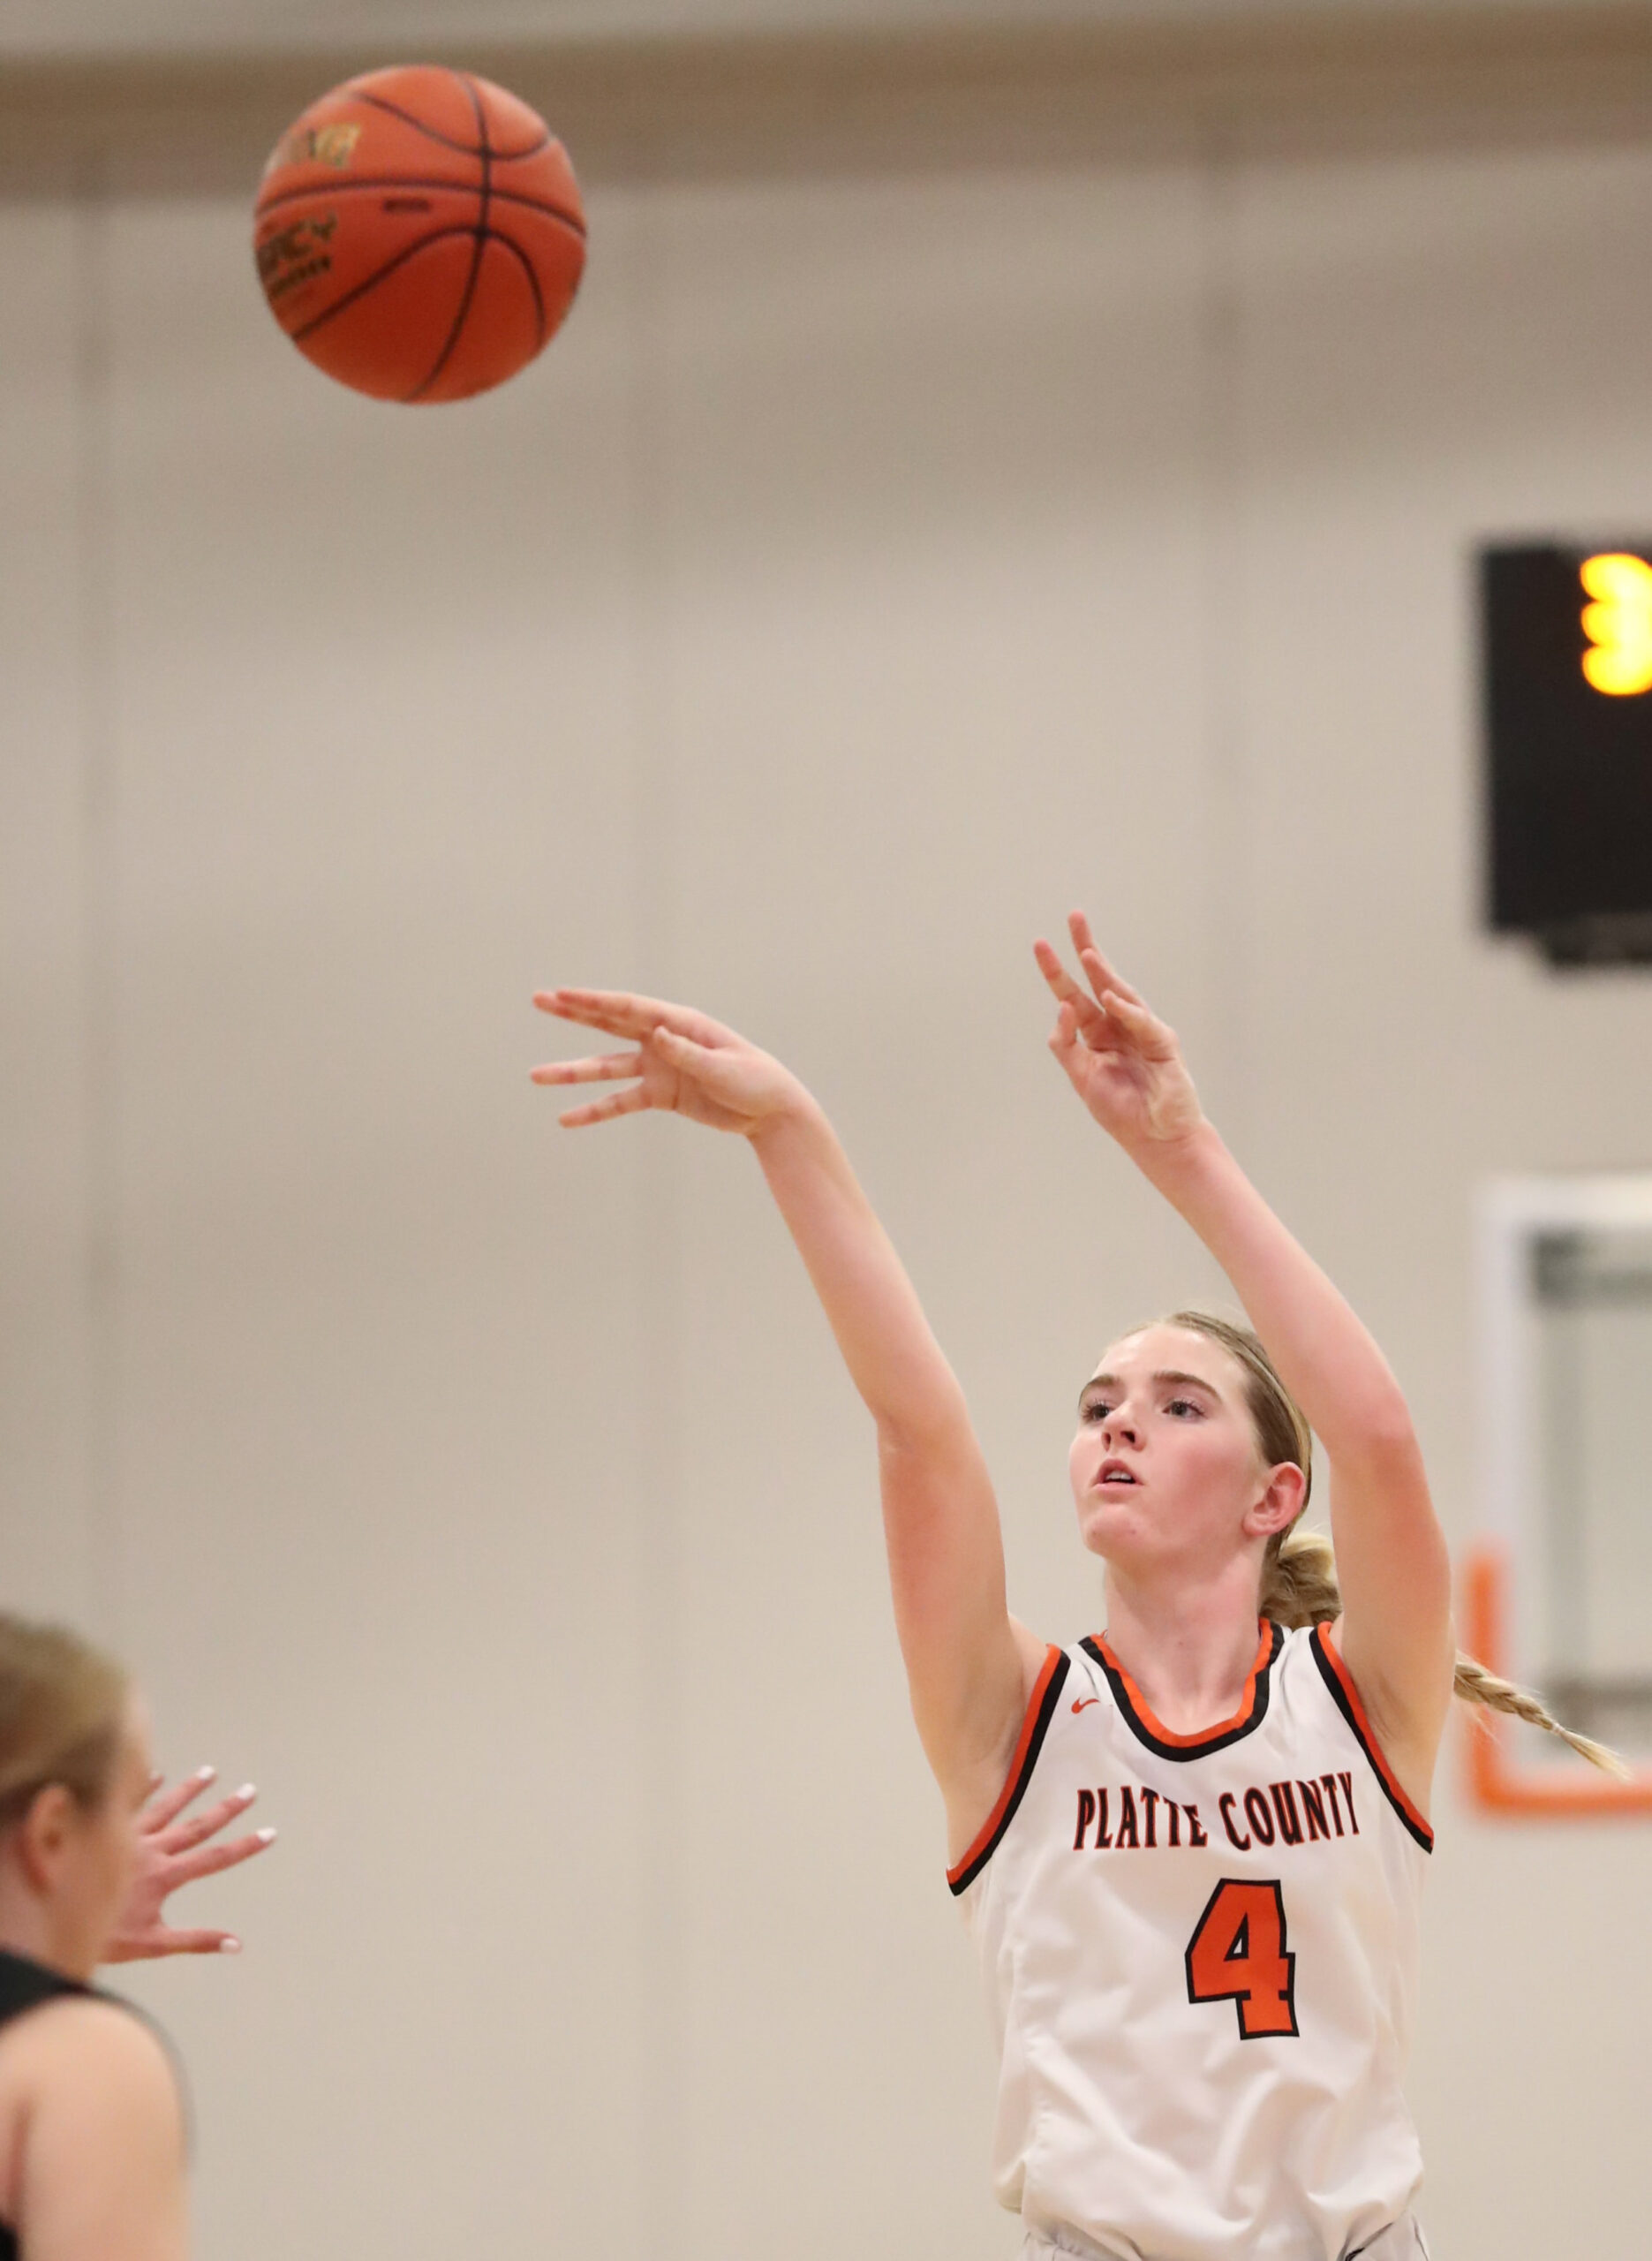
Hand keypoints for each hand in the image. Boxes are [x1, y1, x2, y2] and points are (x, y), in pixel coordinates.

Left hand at [104, 1769, 275, 1962]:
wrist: (59, 1921)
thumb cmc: (107, 1936)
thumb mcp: (154, 1944)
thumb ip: (196, 1940)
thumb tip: (236, 1943)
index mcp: (165, 1875)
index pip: (214, 1858)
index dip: (244, 1846)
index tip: (270, 1833)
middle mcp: (151, 1850)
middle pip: (196, 1825)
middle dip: (226, 1809)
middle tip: (250, 1791)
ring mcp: (129, 1837)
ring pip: (165, 1808)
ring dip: (189, 1790)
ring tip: (210, 1772)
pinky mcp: (107, 1832)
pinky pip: (129, 1804)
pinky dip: (144, 1788)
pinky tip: (156, 1774)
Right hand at [531, 990, 805, 1137]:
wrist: (772, 1112)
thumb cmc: (756, 1081)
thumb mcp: (724, 1068)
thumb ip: (688, 1053)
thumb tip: (658, 1033)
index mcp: (680, 1023)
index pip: (628, 1009)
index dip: (592, 1001)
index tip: (560, 994)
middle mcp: (663, 1039)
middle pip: (609, 1023)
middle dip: (573, 1012)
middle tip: (539, 1000)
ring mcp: (659, 1066)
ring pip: (606, 1066)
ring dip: (572, 1071)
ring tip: (536, 1076)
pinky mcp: (660, 1094)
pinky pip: (620, 1101)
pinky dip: (595, 1109)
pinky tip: (567, 1118)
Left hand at [1034, 912, 1204, 1149]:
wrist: (1157, 1138)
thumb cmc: (1121, 1110)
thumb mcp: (1081, 1077)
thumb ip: (1066, 1044)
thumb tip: (1062, 1007)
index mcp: (1096, 1034)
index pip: (1073, 995)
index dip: (1057, 971)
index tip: (1041, 943)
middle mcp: (1118, 1025)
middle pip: (1100, 979)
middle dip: (1087, 948)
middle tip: (1075, 916)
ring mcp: (1142, 1030)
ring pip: (1121, 993)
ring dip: (1105, 972)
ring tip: (1087, 952)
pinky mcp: (1163, 1043)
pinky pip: (1142, 1022)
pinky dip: (1126, 1010)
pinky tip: (1109, 998)